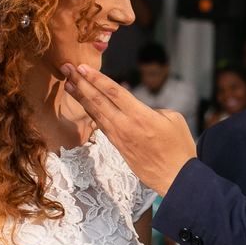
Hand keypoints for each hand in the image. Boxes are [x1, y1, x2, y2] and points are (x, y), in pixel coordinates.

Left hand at [62, 64, 196, 195]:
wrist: (176, 178)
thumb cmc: (179, 148)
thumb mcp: (174, 119)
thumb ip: (153, 109)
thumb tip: (139, 110)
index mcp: (140, 115)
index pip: (114, 91)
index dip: (96, 78)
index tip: (83, 67)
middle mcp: (125, 125)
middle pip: (98, 100)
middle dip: (81, 82)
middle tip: (66, 69)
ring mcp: (119, 137)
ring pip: (96, 113)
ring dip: (80, 97)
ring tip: (67, 84)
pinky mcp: (119, 147)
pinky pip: (102, 126)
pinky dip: (91, 113)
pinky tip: (84, 105)